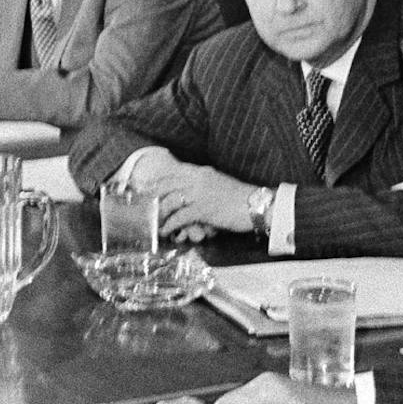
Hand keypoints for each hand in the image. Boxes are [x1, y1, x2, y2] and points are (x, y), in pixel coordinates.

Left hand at [134, 160, 256, 240]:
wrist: (259, 204)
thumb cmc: (241, 199)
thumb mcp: (219, 185)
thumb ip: (203, 187)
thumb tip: (189, 196)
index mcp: (202, 172)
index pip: (173, 174)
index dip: (157, 182)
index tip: (146, 189)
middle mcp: (198, 179)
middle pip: (166, 185)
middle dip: (152, 197)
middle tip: (143, 207)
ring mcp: (200, 193)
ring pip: (170, 201)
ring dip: (160, 214)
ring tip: (155, 223)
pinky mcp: (203, 208)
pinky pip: (179, 217)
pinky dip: (170, 225)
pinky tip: (166, 231)